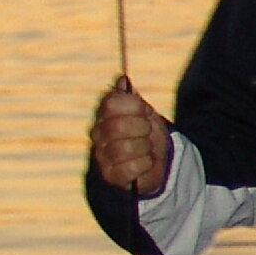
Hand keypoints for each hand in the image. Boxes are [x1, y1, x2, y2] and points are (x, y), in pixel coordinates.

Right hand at [91, 77, 174, 193]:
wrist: (157, 160)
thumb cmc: (147, 133)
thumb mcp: (145, 112)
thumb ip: (132, 97)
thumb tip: (122, 79)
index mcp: (105, 114)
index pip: (112, 103)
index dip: (135, 107)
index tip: (144, 113)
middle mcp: (98, 133)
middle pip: (119, 126)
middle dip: (143, 129)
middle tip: (147, 133)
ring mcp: (102, 155)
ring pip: (126, 148)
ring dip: (145, 148)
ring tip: (147, 149)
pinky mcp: (111, 175)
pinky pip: (130, 168)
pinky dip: (145, 164)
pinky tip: (146, 162)